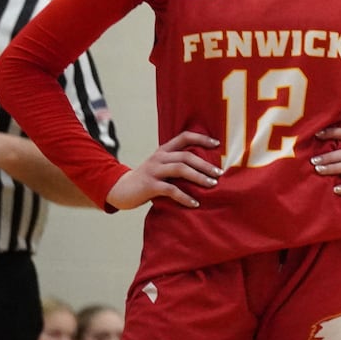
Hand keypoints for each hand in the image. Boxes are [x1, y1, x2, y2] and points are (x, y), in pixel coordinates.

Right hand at [106, 131, 221, 210]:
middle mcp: (159, 157)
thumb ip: (176, 163)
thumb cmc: (148, 179)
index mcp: (164, 150)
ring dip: (199, 177)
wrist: (121, 190)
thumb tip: (205, 167)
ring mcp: (153, 171)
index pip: (184, 137)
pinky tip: (195, 203)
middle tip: (219, 173)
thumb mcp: (161, 166)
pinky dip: (185, 197)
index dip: (201, 138)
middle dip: (205, 164)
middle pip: (186, 156)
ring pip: (181, 170)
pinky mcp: (150, 186)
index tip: (217, 144)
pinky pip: (171, 190)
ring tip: (212, 184)